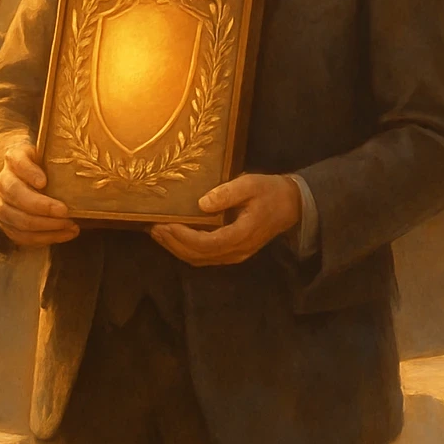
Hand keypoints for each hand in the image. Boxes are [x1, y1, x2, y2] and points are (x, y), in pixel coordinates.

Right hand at [0, 140, 77, 247]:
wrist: (31, 179)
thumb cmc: (47, 167)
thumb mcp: (51, 156)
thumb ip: (61, 159)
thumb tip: (83, 173)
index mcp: (14, 158)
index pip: (17, 162)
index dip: (29, 173)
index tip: (44, 182)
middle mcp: (3, 181)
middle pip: (16, 194)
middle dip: (42, 206)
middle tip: (65, 211)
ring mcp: (0, 204)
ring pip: (18, 219)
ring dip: (46, 226)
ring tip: (70, 225)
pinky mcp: (5, 223)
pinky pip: (22, 236)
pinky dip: (45, 238)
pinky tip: (65, 234)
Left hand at [151, 173, 300, 266]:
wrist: (291, 205)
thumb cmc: (270, 192)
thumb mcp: (251, 184)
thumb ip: (227, 193)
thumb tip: (202, 204)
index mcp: (242, 234)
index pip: (206, 243)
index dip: (182, 236)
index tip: (164, 224)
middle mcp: (237, 250)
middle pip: (198, 255)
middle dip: (173, 243)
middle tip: (153, 227)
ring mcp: (235, 254)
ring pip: (199, 259)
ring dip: (176, 248)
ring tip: (157, 233)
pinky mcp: (232, 252)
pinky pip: (204, 257)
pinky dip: (186, 250)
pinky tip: (173, 238)